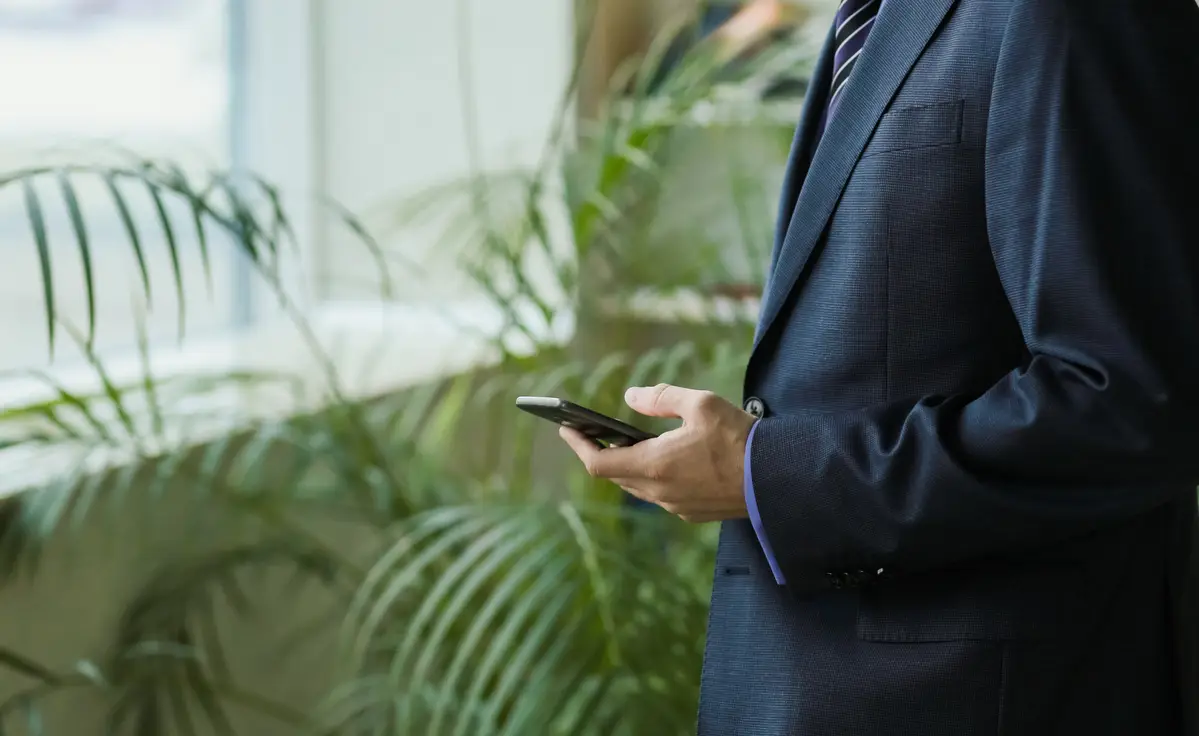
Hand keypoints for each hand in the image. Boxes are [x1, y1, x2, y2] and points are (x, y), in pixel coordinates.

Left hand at [559, 384, 755, 522]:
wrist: (779, 479)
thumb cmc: (740, 438)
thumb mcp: (701, 404)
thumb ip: (661, 398)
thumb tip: (631, 396)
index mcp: (654, 466)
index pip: (598, 463)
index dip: (579, 445)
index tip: (567, 429)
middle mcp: (660, 493)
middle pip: (616, 475)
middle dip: (602, 452)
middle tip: (594, 431)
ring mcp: (677, 506)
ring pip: (638, 487)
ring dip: (628, 466)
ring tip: (626, 442)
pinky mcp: (694, 513)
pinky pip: (661, 495)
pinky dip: (652, 477)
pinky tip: (663, 460)